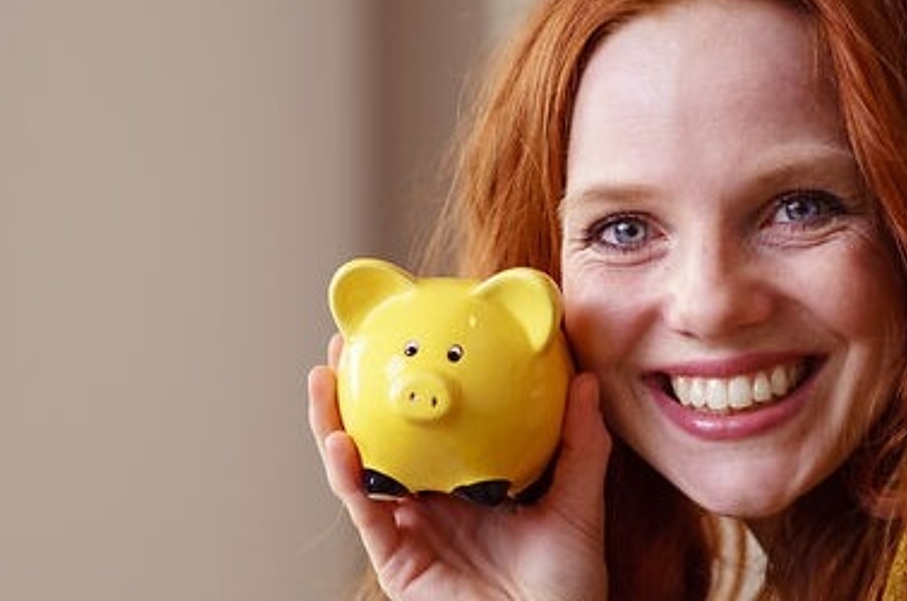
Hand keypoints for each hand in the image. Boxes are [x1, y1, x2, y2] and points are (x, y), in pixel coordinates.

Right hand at [308, 334, 612, 600]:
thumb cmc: (565, 588)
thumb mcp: (579, 504)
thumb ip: (581, 443)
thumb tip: (583, 379)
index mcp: (469, 482)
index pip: (432, 424)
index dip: (411, 382)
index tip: (403, 332)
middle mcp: (433, 500)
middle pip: (384, 436)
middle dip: (356, 389)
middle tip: (343, 343)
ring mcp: (409, 527)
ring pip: (358, 466)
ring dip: (332, 421)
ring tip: (323, 378)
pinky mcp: (393, 557)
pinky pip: (363, 509)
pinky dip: (345, 474)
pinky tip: (340, 442)